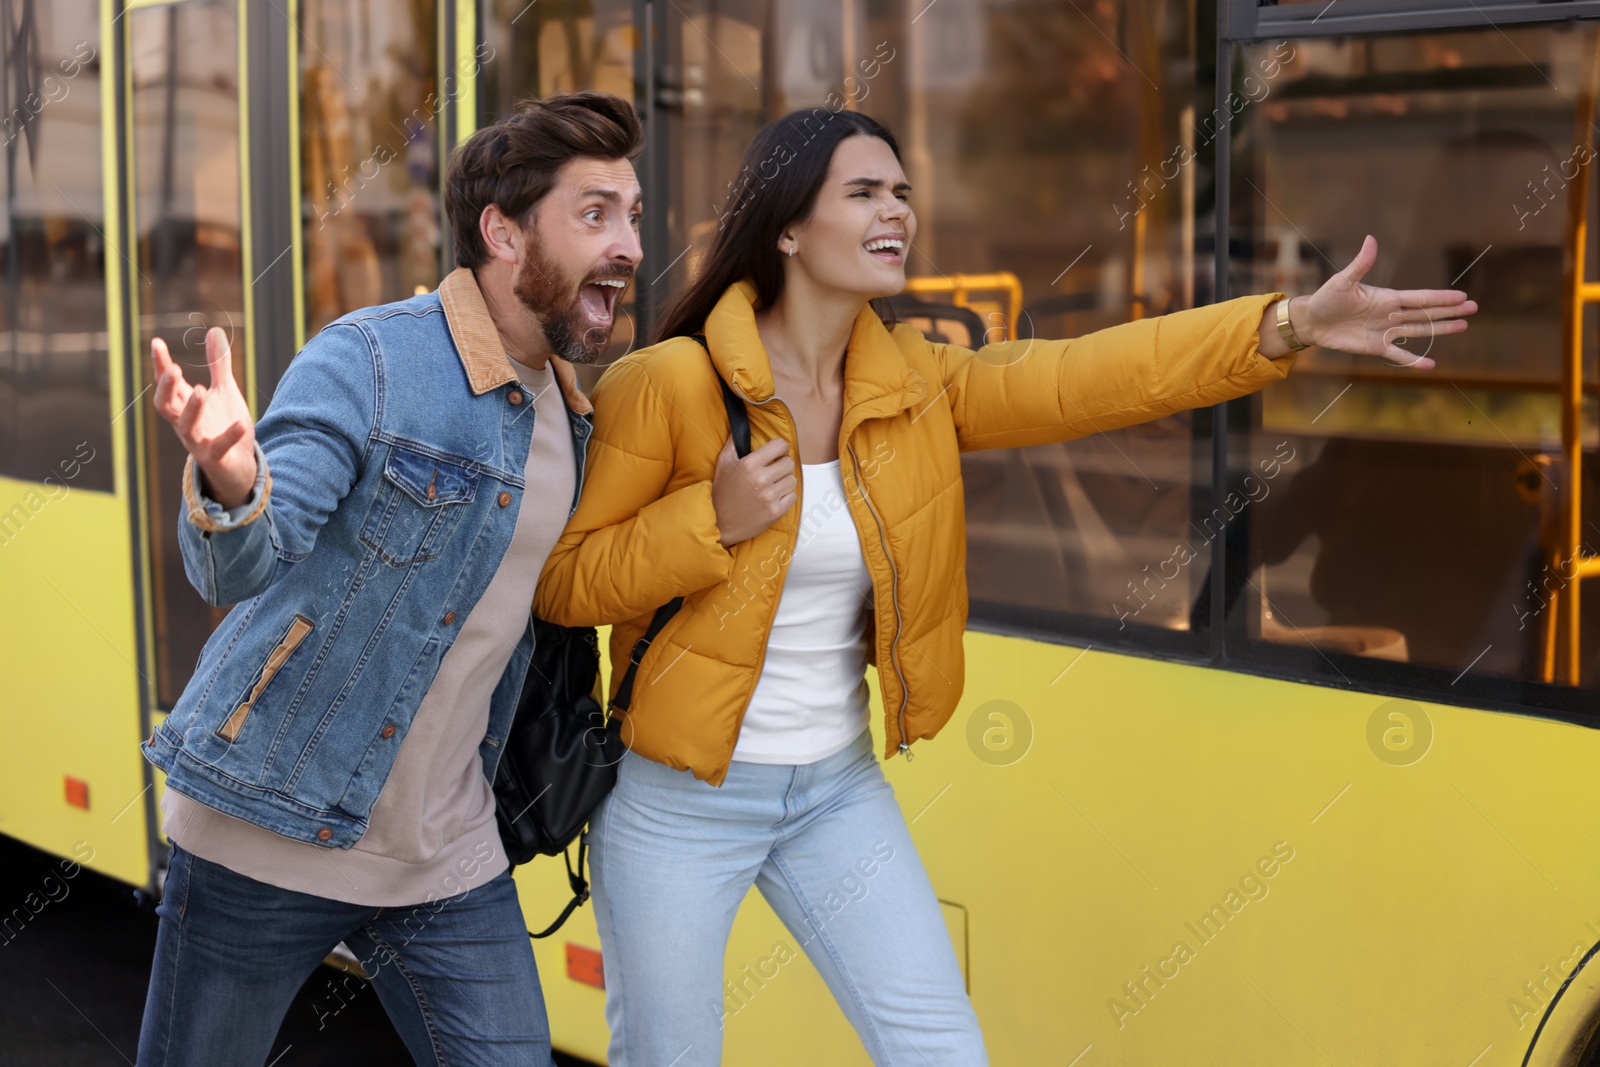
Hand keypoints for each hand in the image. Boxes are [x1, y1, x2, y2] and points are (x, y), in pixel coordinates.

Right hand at [152, 326, 257, 507]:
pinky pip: (219, 448)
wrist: (238, 466)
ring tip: (201, 390)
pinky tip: (242, 423)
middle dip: (167, 388)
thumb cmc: (224, 425)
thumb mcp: (224, 391)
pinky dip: (229, 436)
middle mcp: (186, 423)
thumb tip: (214, 330)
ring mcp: (199, 442)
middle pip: (165, 406)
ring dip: (192, 410)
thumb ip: (218, 364)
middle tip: (174, 369)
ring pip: (186, 428)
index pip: (167, 383)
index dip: (160, 365)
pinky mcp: (216, 458)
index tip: (157, 343)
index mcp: (185, 405)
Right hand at [711, 436, 795, 546]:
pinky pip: (792, 496)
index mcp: (749, 464)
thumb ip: (734, 442)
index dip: (780, 448)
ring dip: (784, 482)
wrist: (719, 523)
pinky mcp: (775, 512)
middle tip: (773, 472)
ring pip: (792, 480)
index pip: (780, 445)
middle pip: (789, 463)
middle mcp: (761, 479)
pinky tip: (773, 498)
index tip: (776, 454)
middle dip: (782, 465)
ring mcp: (769, 497)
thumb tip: (741, 425)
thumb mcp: (723, 463)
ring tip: (771, 486)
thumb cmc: (722, 492)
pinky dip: (785, 497)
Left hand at [1287, 235, 1477, 369]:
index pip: (1421, 297)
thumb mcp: (1344, 281)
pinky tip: (1431, 364)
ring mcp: (1386, 331)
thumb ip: (1361, 264)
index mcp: (1387, 298)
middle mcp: (1391, 314)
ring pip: (1419, 331)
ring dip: (1440, 330)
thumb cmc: (1327, 298)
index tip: (1462, 296)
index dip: (1442, 297)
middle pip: (1426, 312)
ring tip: (1463, 327)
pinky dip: (1414, 360)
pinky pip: (1399, 354)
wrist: (1312, 321)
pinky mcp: (1375, 347)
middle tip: (1474, 308)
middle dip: (1450, 311)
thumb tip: (1371, 239)